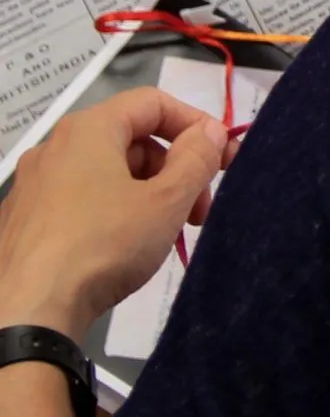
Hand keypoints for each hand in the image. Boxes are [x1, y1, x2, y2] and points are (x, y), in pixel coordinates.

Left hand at [0, 89, 231, 334]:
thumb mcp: (167, 201)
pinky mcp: (21, 223)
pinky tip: (122, 249)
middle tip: (199, 208)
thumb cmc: (104, 245)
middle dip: (174, 168)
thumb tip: (209, 130)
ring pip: (105, 173)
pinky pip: (78, 201)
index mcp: (88, 130)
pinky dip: (111, 212)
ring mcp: (31, 187)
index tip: (221, 159)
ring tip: (165, 233)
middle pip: (130, 139)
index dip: (196, 123)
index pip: (153, 102)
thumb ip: (197, 157)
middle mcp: (54, 148)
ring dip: (147, 193)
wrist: (27, 314)